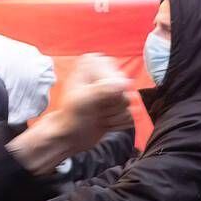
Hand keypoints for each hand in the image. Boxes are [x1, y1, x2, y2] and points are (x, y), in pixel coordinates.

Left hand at [7, 54, 131, 173]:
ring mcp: (115, 90)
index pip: (119, 80)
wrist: (70, 136)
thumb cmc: (70, 117)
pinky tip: (104, 122)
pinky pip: (130, 116)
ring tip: (97, 117)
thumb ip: (102, 89)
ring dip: (112, 118)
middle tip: (94, 111)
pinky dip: (117, 124)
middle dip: (110, 108)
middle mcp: (106, 73)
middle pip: (125, 94)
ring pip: (129, 106)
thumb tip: (125, 83)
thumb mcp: (82, 101)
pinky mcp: (120, 105)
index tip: (94, 100)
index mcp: (94, 63)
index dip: (109, 95)